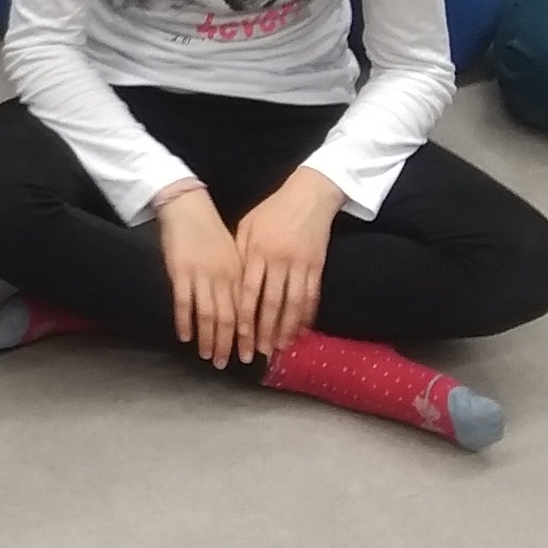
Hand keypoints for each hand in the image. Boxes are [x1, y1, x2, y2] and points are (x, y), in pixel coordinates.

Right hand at [153, 184, 250, 367]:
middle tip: (228, 363)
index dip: (247, 335)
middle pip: (229, 318)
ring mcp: (201, 275)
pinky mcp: (180, 272)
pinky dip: (184, 322)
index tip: (249, 353)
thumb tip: (245, 308)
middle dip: (229, 344)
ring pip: (208, 315)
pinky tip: (185, 337)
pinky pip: (183, 303)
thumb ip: (239, 280)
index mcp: (239, 273)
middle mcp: (223, 277)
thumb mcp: (233, 254)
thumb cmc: (211, 232)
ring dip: (208, 339)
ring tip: (208, 356)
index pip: (246, 311)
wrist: (188, 207)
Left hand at [232, 170, 339, 362]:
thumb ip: (239, 254)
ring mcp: (301, 264)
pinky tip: (301, 331)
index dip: (245, 318)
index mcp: (258, 251)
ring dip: (286, 329)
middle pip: (271, 304)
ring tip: (278, 348)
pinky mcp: (318, 266)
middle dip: (264, 331)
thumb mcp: (247, 227)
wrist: (310, 195)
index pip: (249, 292)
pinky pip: (312, 296)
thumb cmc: (272, 211)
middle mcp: (280, 261)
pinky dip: (306, 316)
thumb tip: (230, 283)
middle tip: (257, 353)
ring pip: (293, 304)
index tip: (240, 338)